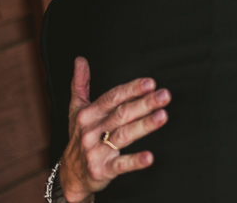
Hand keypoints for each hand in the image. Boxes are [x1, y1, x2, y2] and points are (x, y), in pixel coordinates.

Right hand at [60, 57, 170, 201]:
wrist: (71, 175)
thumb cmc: (79, 138)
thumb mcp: (76, 110)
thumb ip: (80, 84)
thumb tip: (80, 60)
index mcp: (88, 114)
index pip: (112, 98)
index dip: (131, 89)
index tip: (150, 83)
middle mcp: (92, 131)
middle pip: (121, 114)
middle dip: (144, 104)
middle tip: (164, 95)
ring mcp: (96, 151)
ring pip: (123, 136)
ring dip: (144, 125)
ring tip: (162, 116)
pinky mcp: (102, 170)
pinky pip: (121, 164)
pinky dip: (135, 161)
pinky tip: (149, 157)